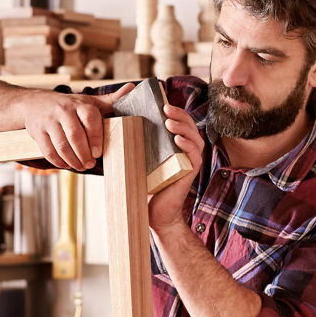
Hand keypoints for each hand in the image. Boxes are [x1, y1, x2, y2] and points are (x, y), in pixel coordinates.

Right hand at [21, 83, 134, 169]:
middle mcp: (63, 111)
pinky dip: (58, 161)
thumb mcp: (88, 101)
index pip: (89, 118)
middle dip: (84, 154)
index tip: (98, 152)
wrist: (34, 103)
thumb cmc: (67, 105)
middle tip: (90, 164)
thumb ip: (110, 100)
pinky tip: (66, 164)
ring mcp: (49, 122)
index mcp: (79, 104)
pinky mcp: (38, 132)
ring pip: (61, 145)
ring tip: (80, 166)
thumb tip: (132, 89)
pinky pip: (48, 151)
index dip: (95, 137)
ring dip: (72, 160)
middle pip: (75, 135)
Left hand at [148, 101, 203, 230]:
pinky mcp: (190, 174)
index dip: (176, 112)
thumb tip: (120, 126)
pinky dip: (188, 146)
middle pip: (190, 127)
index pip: (182, 123)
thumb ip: (139, 144)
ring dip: (183, 128)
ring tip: (169, 122)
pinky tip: (178, 140)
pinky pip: (195, 156)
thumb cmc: (147, 186)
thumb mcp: (142, 160)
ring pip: (195, 138)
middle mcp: (187, 152)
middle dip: (179, 115)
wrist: (153, 212)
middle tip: (165, 108)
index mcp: (177, 146)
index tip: (162, 104)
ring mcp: (190, 162)